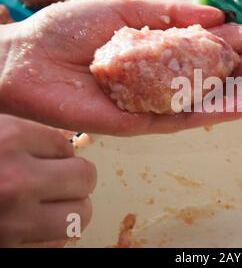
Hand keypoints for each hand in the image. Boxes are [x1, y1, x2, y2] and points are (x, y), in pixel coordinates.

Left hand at [0, 0, 241, 134]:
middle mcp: (176, 72)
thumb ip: (173, 16)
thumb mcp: (126, 9)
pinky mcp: (155, 121)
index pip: (227, 42)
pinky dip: (233, 105)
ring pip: (227, 93)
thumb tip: (218, 17)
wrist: (29, 62)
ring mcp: (170, 98)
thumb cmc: (70, 31)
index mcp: (172, 43)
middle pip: (237, 68)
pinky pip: (201, 113)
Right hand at [0, 114, 95, 246]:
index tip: (41, 158)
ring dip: (70, 209)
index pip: (65, 144)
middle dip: (74, 178)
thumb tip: (66, 148)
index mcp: (9, 141)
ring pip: (80, 214)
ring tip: (49, 205)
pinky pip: (57, 243)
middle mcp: (17, 181)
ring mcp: (15, 221)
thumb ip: (25, 137)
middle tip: (57, 180)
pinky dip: (51, 234)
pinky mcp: (11, 251)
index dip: (56, 152)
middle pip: (84, 177)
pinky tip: (31, 225)